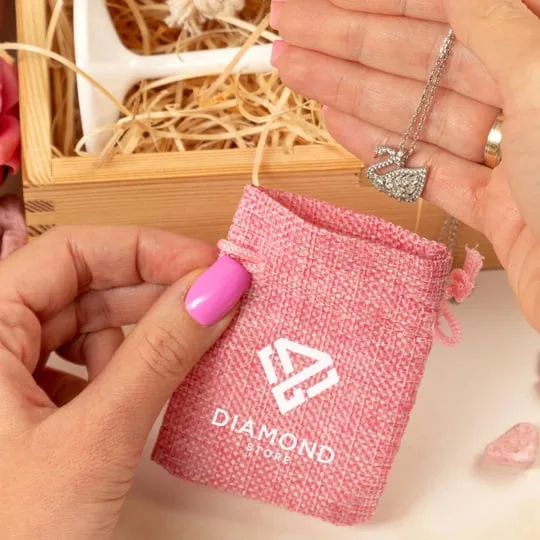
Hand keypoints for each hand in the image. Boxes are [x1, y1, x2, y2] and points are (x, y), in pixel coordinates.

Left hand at [0, 226, 248, 539]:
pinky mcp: (25, 412)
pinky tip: (150, 380)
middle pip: (79, 288)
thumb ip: (158, 357)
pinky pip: (83, 366)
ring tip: (191, 340)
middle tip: (214, 299)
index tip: (205, 264)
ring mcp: (3, 380)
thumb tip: (216, 291)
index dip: (143, 249)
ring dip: (142, 330)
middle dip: (152, 291)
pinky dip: (124, 366)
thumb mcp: (95, 440)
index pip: (67, 253)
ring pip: (83, 327)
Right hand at [270, 0, 539, 331]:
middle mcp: (531, 91)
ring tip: (294, 69)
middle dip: (348, 41)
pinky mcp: (495, 198)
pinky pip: (430, 165)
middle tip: (288, 27)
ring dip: (351, 90)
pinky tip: (336, 121)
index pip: (445, 7)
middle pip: (423, 56)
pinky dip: (383, 146)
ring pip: (418, 111)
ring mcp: (511, 149)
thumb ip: (492, 16)